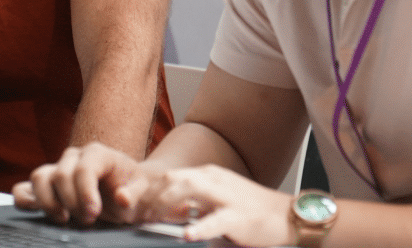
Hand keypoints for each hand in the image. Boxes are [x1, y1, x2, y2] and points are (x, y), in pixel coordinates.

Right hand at [13, 143, 149, 225]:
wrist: (126, 187)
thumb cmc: (132, 187)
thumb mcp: (142, 190)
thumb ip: (134, 193)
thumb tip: (122, 198)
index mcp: (98, 153)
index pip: (84, 168)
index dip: (85, 192)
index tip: (93, 213)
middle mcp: (75, 156)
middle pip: (61, 174)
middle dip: (72, 202)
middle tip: (88, 219)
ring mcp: (59, 168)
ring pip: (39, 177)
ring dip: (49, 202)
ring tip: (65, 218)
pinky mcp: (48, 183)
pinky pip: (26, 187)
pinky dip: (25, 200)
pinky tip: (36, 212)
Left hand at [137, 165, 295, 246]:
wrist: (284, 214)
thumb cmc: (249, 209)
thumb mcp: (216, 200)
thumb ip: (193, 202)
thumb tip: (167, 210)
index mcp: (206, 175)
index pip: (168, 175)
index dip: (145, 186)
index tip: (127, 199)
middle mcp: (213, 179)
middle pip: (172, 178)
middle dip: (148, 192)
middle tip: (131, 208)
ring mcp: (225, 195)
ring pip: (189, 189)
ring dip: (165, 202)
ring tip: (149, 215)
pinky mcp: (238, 215)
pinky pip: (216, 220)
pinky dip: (199, 227)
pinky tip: (187, 235)